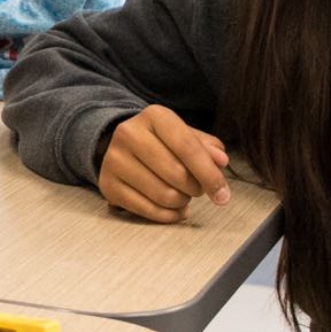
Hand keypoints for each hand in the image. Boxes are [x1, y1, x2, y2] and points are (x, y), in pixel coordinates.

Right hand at [100, 105, 230, 223]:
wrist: (123, 147)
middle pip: (177, 174)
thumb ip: (206, 147)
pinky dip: (168, 215)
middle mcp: (129, 134)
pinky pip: (148, 211)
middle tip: (197, 188)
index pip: (187, 147)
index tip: (223, 195)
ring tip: (182, 195)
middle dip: (196, 188)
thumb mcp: (185, 135)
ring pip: (164, 195)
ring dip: (182, 202)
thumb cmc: (163, 142)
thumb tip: (221, 160)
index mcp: (154, 116)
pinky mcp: (107, 185)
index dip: (210, 174)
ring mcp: (114, 160)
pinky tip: (174, 209)